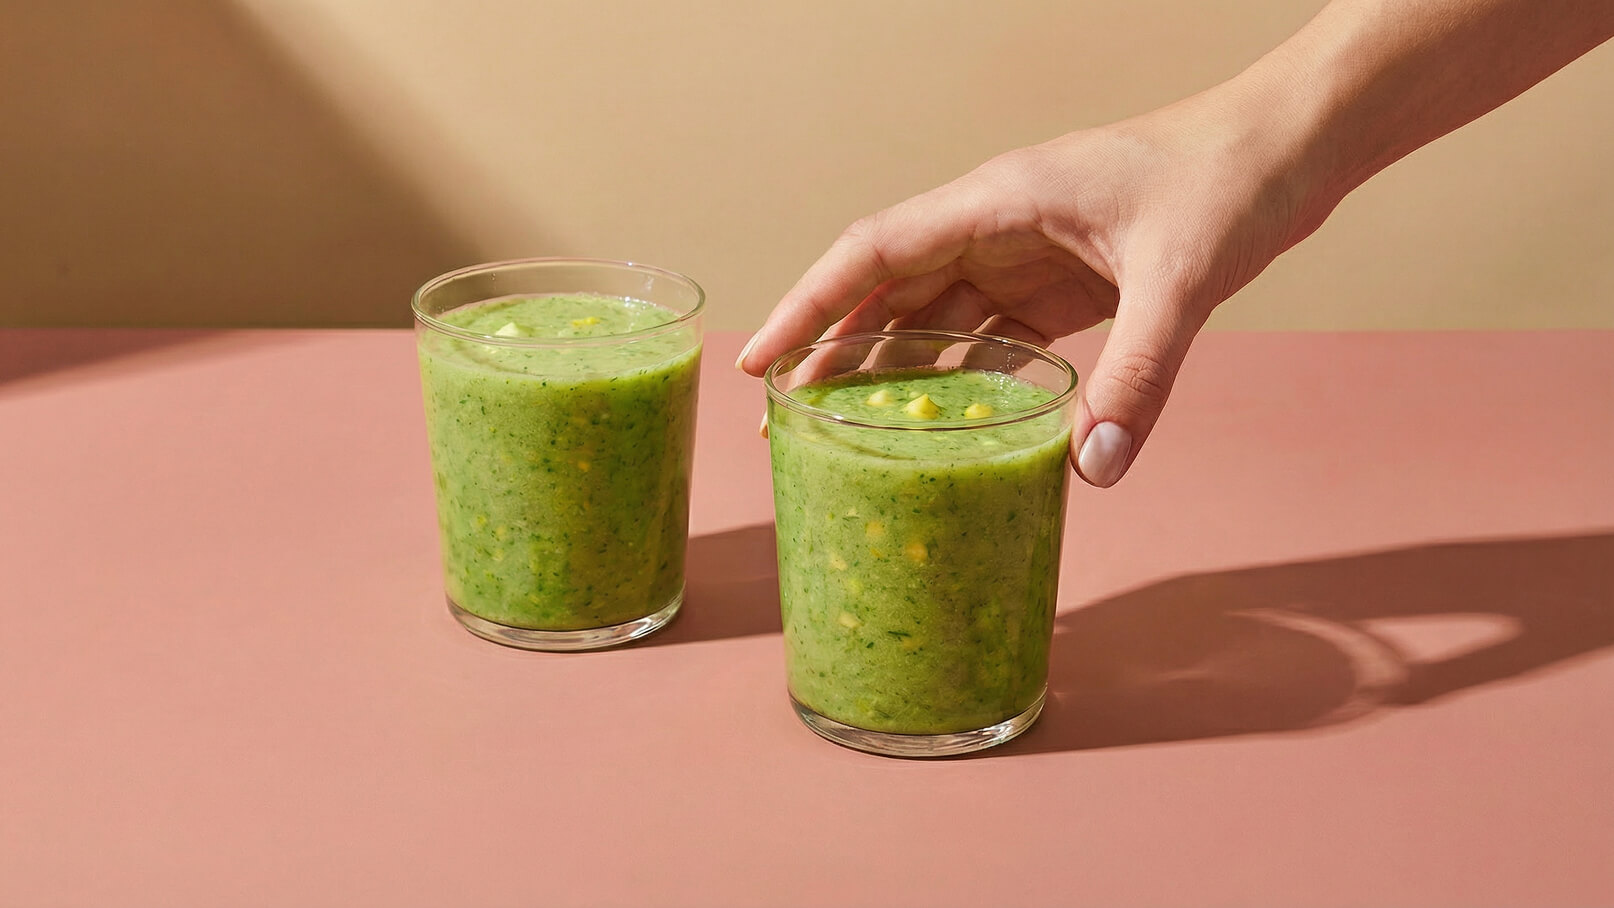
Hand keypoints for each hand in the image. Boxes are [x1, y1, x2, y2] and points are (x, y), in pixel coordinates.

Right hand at [737, 85, 1323, 486]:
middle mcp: (999, 225)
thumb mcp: (1182, 278)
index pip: (874, 252)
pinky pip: (996, 338)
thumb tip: (1093, 468)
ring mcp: (1030, 255)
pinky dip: (967, 381)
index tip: (759, 359)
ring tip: (847, 432)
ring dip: (895, 371)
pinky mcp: (1066, 284)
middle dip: (835, 350)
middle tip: (786, 420)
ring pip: (937, 318)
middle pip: (890, 291)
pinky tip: (948, 425)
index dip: (809, 306)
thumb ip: (1138, 374)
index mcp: (1000, 199)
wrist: (1293, 145)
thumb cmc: (1231, 177)